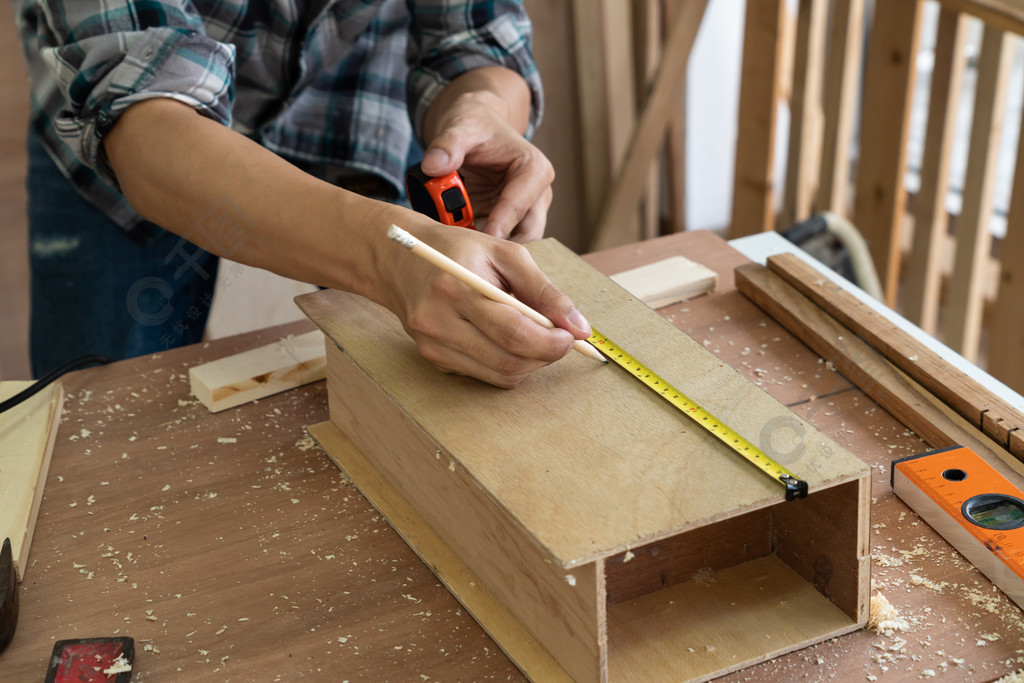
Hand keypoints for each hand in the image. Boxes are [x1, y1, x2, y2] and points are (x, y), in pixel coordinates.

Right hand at [378, 218, 590, 386]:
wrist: (400, 261)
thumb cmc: (458, 251)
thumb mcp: (505, 254)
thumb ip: (544, 290)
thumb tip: (580, 327)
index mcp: (457, 287)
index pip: (513, 332)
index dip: (550, 342)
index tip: (571, 336)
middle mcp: (439, 321)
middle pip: (507, 361)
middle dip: (545, 356)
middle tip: (559, 339)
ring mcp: (432, 346)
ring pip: (498, 375)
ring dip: (529, 363)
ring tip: (535, 336)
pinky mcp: (433, 359)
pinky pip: (483, 375)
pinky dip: (506, 363)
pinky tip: (506, 339)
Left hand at [419, 80, 553, 241]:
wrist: (477, 127)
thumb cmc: (475, 124)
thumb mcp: (460, 126)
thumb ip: (447, 144)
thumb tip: (433, 165)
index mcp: (534, 169)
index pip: (519, 204)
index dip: (501, 224)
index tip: (482, 241)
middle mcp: (537, 195)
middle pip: (528, 234)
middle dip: (501, 248)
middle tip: (471, 258)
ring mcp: (525, 211)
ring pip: (515, 244)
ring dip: (490, 252)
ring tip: (461, 255)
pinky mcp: (509, 223)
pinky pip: (498, 244)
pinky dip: (481, 249)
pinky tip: (459, 251)